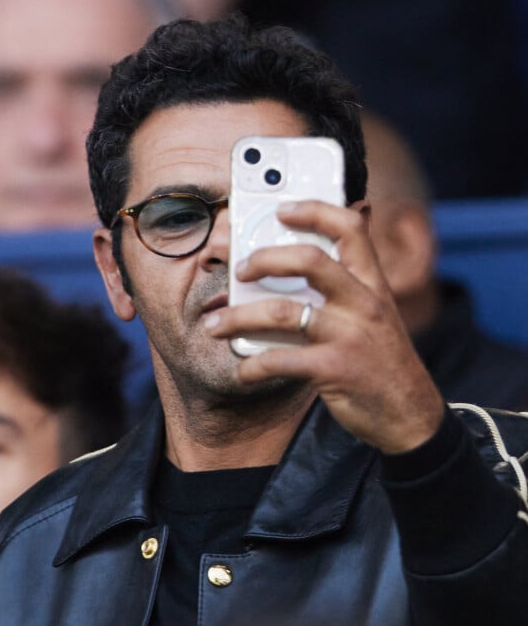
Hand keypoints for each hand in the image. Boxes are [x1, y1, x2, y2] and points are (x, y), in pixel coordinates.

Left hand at [207, 200, 444, 452]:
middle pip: (309, 260)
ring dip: (238, 317)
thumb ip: (346, 291)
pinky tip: (244, 371)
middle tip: (239, 271)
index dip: (314, 211)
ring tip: (215, 325)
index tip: (282, 210)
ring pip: (282, 311)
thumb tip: (289, 273)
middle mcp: (364, 302)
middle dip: (264, 260)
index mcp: (373, 284)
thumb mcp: (377, 317)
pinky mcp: (334, 369)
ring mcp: (349, 335)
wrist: (410, 416)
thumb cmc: (383, 363)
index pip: (350, 228)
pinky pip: (280, 360)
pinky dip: (253, 366)